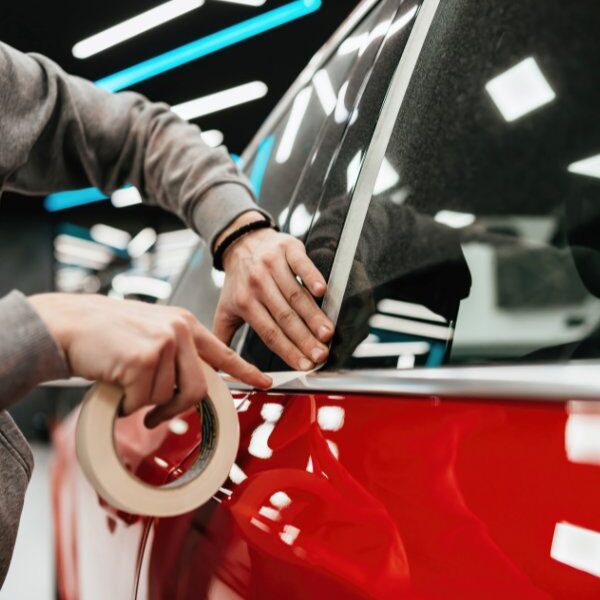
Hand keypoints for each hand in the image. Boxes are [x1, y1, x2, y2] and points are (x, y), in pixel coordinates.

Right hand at [29, 293, 271, 426]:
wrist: (67, 324)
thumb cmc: (105, 332)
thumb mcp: (150, 332)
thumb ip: (176, 353)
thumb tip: (191, 387)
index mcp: (184, 323)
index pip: (223, 351)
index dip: (246, 371)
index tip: (266, 382)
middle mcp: (179, 329)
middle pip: (197, 390)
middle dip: (173, 409)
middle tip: (152, 414)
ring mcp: (163, 342)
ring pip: (166, 398)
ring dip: (142, 401)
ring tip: (123, 380)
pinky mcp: (143, 359)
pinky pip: (142, 401)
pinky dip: (124, 402)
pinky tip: (113, 381)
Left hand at [213, 211, 333, 370]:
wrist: (242, 242)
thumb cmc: (239, 281)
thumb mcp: (226, 309)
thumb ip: (224, 338)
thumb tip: (219, 370)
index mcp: (244, 302)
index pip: (269, 332)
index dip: (288, 350)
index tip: (305, 365)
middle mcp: (257, 283)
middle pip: (285, 316)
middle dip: (305, 338)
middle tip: (321, 354)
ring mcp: (272, 264)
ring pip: (296, 295)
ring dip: (313, 315)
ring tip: (327, 333)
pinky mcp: (286, 248)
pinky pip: (301, 264)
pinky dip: (312, 277)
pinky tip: (322, 292)